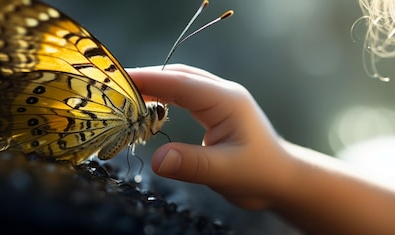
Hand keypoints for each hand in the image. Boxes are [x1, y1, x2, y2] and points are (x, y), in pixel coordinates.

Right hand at [128, 64, 292, 208]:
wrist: (282, 179)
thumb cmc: (260, 174)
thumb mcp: (225, 171)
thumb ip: (192, 164)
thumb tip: (157, 159)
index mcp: (227, 101)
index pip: (181, 83)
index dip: (149, 80)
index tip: (119, 80)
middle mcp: (223, 94)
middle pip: (179, 76)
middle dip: (146, 79)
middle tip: (113, 88)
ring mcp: (220, 101)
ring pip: (181, 84)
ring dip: (154, 87)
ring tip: (124, 97)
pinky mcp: (216, 112)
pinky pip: (185, 97)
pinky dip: (164, 99)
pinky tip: (148, 109)